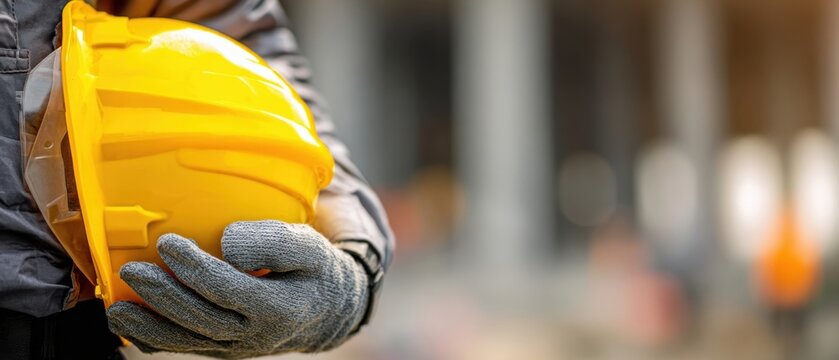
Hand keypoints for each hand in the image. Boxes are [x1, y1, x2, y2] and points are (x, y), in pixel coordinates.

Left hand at [106, 221, 368, 358]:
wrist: (327, 310)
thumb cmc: (314, 270)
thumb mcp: (308, 246)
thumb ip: (273, 242)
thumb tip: (227, 243)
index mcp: (278, 307)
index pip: (228, 289)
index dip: (194, 268)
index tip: (168, 242)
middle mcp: (254, 334)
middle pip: (200, 318)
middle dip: (162, 295)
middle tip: (132, 271)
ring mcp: (237, 346)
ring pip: (188, 340)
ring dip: (149, 326)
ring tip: (115, 310)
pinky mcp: (224, 349)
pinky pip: (186, 347)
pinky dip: (155, 340)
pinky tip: (131, 327)